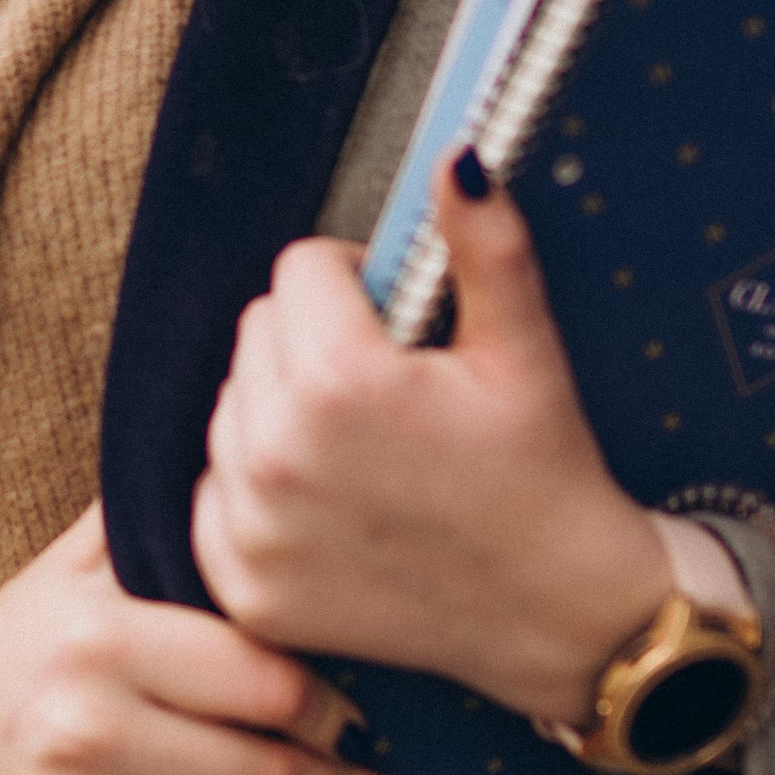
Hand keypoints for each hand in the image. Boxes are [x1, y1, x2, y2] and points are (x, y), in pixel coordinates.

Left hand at [192, 149, 679, 725]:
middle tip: (391, 394)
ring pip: (230, 408)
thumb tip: (457, 155)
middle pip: (259, 333)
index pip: (300, 270)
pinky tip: (330, 502)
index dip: (357, 284)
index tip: (402, 328)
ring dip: (281, 412)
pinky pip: (214, 492)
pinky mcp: (244, 585)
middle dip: (315, 344)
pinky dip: (258, 491)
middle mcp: (277, 455)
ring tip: (364, 449)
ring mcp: (253, 529)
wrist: (560, 618)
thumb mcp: (523, 350)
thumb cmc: (543, 477)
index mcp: (340, 383)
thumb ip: (482, 243)